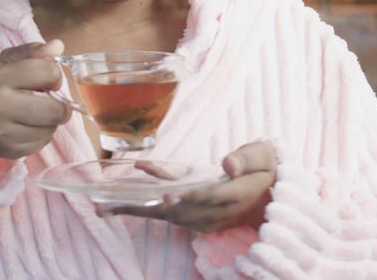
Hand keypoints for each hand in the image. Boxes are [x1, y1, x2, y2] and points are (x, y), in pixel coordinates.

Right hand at [0, 40, 70, 162]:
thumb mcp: (3, 63)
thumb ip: (31, 52)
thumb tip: (58, 46)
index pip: (48, 73)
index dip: (54, 75)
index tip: (47, 79)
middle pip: (56, 110)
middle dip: (60, 105)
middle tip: (49, 101)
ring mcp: (4, 133)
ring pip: (52, 128)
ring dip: (50, 120)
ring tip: (34, 114)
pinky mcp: (10, 151)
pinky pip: (43, 142)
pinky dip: (41, 134)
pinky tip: (26, 127)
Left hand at [103, 142, 276, 232]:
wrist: (273, 195)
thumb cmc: (266, 168)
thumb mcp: (264, 156)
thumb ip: (247, 158)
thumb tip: (227, 162)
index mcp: (236, 194)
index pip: (208, 196)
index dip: (187, 196)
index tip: (166, 195)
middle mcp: (218, 211)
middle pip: (178, 211)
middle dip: (144, 208)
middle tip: (109, 207)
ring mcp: (207, 219)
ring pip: (169, 216)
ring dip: (137, 211)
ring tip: (104, 207)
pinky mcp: (199, 220)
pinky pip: (170, 213)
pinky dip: (147, 203)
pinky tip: (126, 193)